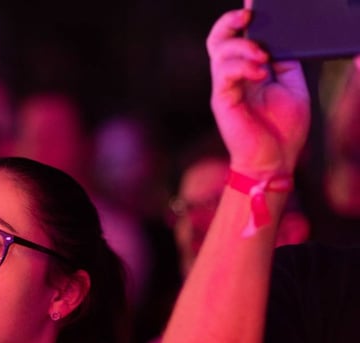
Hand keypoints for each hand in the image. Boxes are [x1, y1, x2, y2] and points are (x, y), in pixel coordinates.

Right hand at [208, 9, 309, 178]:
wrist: (275, 160)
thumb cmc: (283, 128)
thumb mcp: (292, 85)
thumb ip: (284, 61)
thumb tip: (281, 39)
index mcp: (247, 72)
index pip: (237, 38)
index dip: (240, 19)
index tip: (254, 5)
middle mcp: (232, 77)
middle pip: (218, 40)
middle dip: (229, 22)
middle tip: (247, 15)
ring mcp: (225, 88)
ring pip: (219, 52)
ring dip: (243, 47)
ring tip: (263, 57)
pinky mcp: (222, 100)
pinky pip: (224, 74)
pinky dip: (243, 68)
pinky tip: (261, 72)